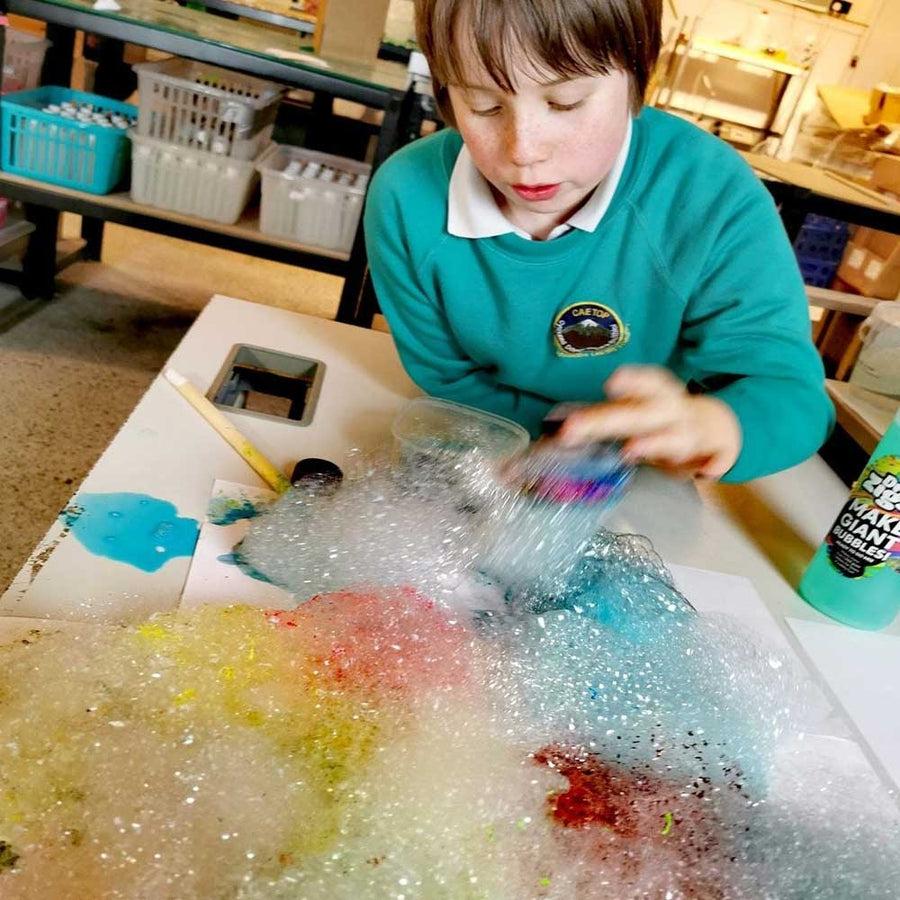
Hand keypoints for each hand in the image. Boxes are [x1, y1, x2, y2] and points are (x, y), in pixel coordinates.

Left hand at [554, 365, 742, 478]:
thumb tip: (549, 438)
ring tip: (630, 450)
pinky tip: (708, 472)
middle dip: (606, 421)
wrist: (713, 426)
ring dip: (654, 444)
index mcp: (655, 394)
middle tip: (573, 429)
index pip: (645, 382)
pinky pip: (717, 458)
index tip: (611, 384)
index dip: (632, 382)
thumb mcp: (634, 413)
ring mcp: (692, 433)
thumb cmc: (660, 420)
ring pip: (674, 437)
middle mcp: (672, 410)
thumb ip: (598, 421)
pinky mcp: (712, 454)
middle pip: (639, 414)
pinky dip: (714, 464)